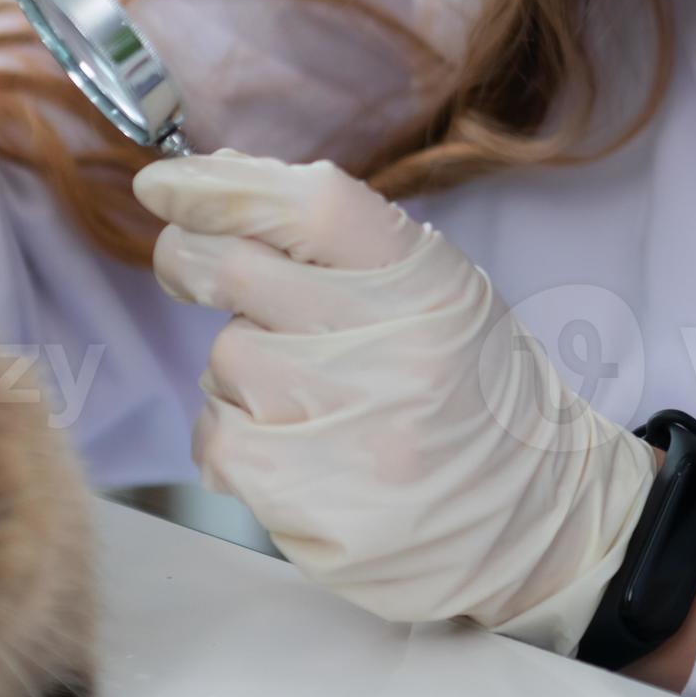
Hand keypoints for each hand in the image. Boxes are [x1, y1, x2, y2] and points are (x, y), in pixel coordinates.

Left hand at [134, 151, 656, 655]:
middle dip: (190, 260)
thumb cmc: (469, 390)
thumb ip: (336, 242)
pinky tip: (293, 449)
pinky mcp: (307, 497)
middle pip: (237, 272)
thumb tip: (210, 179)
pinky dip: (233, 435)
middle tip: (191, 267)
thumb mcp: (436, 293)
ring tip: (308, 398)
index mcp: (429, 284)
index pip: (311, 207)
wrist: (532, 517)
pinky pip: (217, 436)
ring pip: (225, 359)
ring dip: (240, 369)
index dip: (221, 187)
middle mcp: (393, 349)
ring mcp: (348, 428)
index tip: (163, 184)